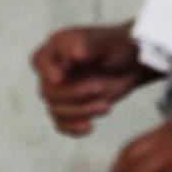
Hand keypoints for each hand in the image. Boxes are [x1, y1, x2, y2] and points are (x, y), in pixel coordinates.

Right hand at [31, 23, 156, 134]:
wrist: (132, 62)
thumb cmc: (117, 46)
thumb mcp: (105, 43)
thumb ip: (88, 46)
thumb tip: (74, 54)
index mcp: (56, 48)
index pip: (39, 61)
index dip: (46, 71)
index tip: (60, 78)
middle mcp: (54, 70)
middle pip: (48, 91)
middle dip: (73, 93)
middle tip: (100, 88)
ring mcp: (61, 90)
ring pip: (55, 110)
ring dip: (79, 111)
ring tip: (106, 105)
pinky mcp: (71, 106)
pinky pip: (61, 123)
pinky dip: (72, 128)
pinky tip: (90, 127)